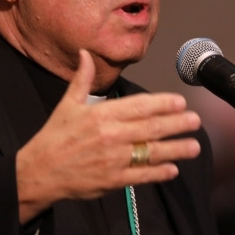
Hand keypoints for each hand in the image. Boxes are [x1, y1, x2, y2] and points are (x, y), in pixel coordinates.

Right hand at [14, 50, 201, 222]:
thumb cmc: (54, 137)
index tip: (180, 102)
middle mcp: (110, 136)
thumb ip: (82, 79)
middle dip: (176, 124)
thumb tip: (85, 54)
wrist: (39, 171)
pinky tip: (173, 169)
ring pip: (151, 152)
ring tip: (194, 145)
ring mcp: (113, 159)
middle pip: (151, 128)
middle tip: (195, 121)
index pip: (139, 106)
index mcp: (101, 115)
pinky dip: (158, 172)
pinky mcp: (113, 180)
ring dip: (175, 149)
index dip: (162, 104)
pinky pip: (141, 175)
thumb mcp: (67, 104)